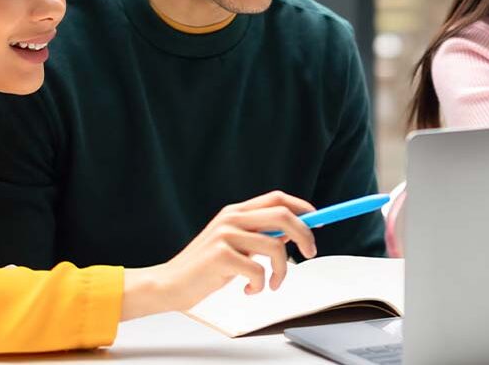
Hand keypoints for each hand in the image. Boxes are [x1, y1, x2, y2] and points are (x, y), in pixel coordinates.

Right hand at [120, 190, 316, 319]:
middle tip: (310, 253)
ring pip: (275, 246)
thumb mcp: (235, 246)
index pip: (277, 198)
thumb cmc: (206, 268)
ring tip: (271, 284)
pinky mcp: (220, 256)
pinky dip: (260, 285)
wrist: (170, 284)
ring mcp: (225, 235)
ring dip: (282, 271)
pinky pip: (258, 270)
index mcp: (235, 212)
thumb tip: (292, 232)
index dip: (302, 207)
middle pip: (282, 215)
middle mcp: (231, 218)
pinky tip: (248, 290)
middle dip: (304, 234)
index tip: (318, 220)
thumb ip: (259, 236)